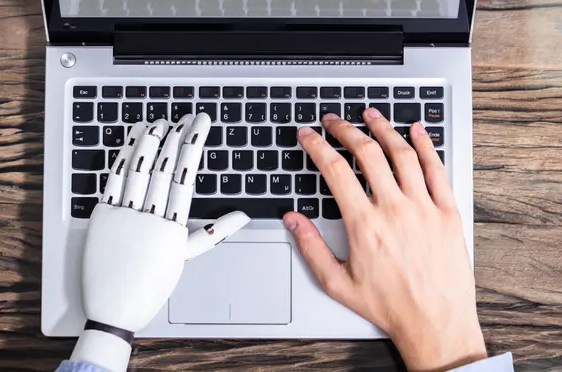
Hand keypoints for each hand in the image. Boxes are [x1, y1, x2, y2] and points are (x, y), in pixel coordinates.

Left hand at [72, 114, 249, 371]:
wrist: (115, 308)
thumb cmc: (152, 285)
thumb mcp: (185, 257)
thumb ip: (214, 232)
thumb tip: (241, 217)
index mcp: (174, 226)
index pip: (187, 174)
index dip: (194, 143)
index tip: (201, 123)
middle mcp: (150, 216)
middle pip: (165, 167)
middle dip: (177, 136)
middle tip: (185, 117)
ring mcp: (124, 214)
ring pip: (139, 169)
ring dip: (150, 140)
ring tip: (159, 122)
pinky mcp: (102, 215)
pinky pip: (113, 180)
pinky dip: (123, 157)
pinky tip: (132, 140)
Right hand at [284, 110, 485, 370]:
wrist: (435, 322)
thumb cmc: (388, 305)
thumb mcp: (337, 282)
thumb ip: (311, 247)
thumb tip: (292, 219)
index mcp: (364, 224)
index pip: (335, 170)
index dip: (317, 146)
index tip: (309, 135)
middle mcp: (394, 210)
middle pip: (367, 153)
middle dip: (346, 130)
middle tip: (334, 120)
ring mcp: (424, 208)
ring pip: (402, 154)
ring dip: (384, 128)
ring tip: (370, 114)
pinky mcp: (447, 212)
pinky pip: (437, 169)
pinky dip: (426, 145)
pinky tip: (417, 131)